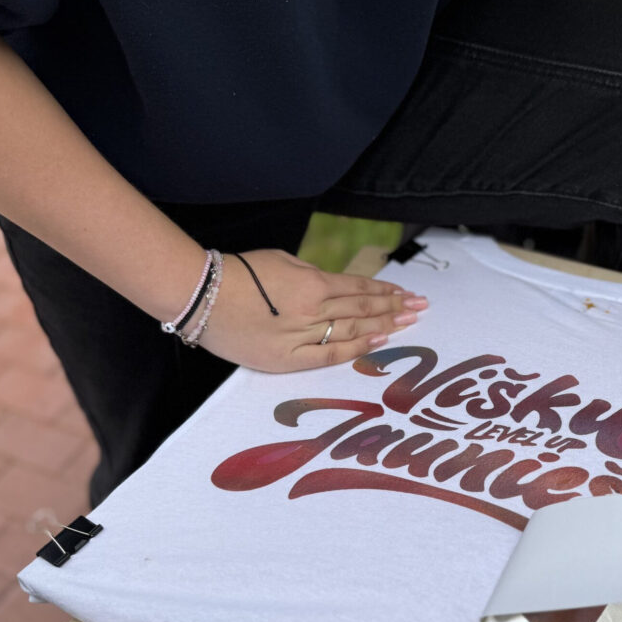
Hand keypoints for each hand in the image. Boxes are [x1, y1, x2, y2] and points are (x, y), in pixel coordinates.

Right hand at [195, 248, 425, 372]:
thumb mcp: (282, 261)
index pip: (359, 288)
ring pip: (352, 332)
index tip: (407, 292)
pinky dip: (356, 349)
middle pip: (363, 310)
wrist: (201, 298)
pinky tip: (379, 342)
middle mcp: (312, 312)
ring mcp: (301, 338)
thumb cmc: (238, 273)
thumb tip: (337, 288)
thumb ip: (313, 275)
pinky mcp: (287, 360)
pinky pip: (329, 356)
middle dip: (395, 308)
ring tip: (408, 323)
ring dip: (384, 326)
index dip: (386, 290)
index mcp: (311, 284)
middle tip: (421, 308)